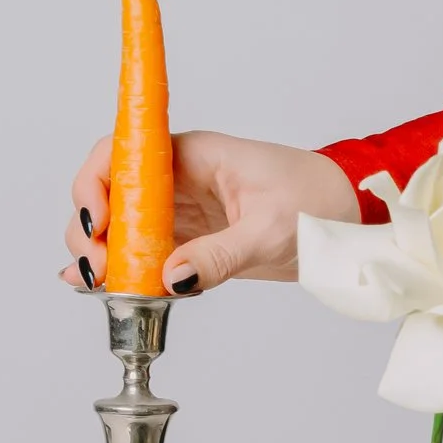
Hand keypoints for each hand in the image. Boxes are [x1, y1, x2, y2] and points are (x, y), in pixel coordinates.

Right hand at [63, 133, 361, 292]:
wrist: (349, 216)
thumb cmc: (317, 201)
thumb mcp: (270, 230)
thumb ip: (219, 256)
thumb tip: (170, 279)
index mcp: (193, 156)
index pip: (122, 154)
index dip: (95, 184)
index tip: (97, 224)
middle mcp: (178, 179)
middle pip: (111, 193)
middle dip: (93, 228)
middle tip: (97, 268)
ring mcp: (183, 210)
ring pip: (124, 225)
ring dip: (105, 253)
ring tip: (99, 283)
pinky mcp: (193, 240)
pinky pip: (148, 251)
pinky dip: (127, 269)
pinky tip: (107, 288)